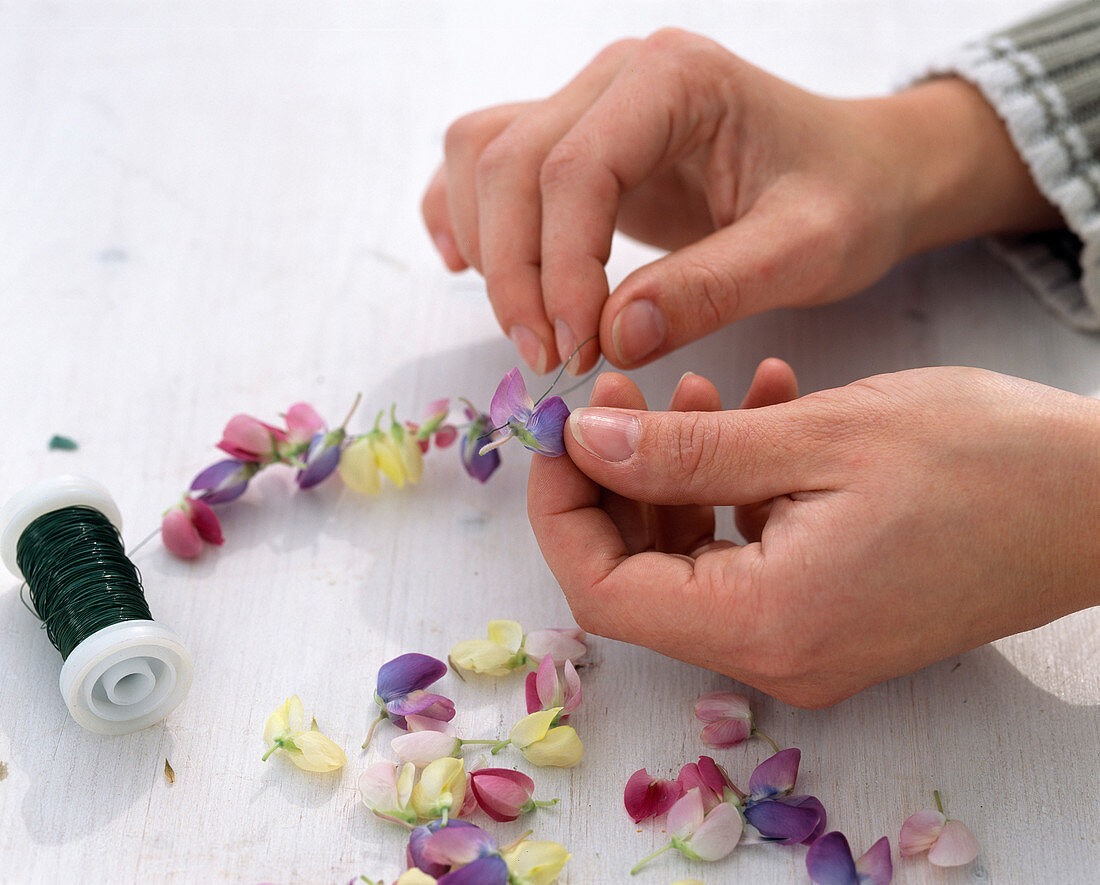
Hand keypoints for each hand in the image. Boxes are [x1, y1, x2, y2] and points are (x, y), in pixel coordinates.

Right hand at [424, 30, 1058, 374]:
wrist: (860, 172)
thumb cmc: (846, 200)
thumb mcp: (805, 251)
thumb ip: (711, 290)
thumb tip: (611, 337)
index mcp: (676, 80)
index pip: (576, 168)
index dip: (558, 267)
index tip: (575, 350)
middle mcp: (617, 77)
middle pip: (508, 161)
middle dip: (514, 272)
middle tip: (549, 360)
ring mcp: (589, 103)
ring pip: (481, 157)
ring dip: (486, 250)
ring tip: (530, 331)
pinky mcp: (576, 142)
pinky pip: (485, 162)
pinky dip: (465, 215)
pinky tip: (472, 269)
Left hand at [527, 364, 1099, 706]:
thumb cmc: (984, 460)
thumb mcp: (816, 436)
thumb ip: (684, 449)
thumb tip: (582, 442)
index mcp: (765, 625)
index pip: (602, 592)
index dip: (562, 508)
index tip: (561, 428)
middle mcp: (778, 654)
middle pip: (641, 578)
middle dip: (617, 479)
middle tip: (622, 391)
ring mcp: (806, 640)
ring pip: (692, 559)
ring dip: (678, 472)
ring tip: (701, 388)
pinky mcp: (832, 612)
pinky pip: (749, 552)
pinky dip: (735, 486)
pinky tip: (764, 413)